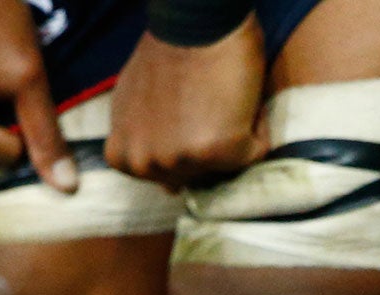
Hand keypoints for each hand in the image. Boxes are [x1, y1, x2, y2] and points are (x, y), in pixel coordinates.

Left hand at [105, 29, 264, 189]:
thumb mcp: (135, 106)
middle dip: (206, 147)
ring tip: (221, 100)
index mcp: (123, 154)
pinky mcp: (218, 152)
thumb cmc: (168, 51)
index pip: (166, 176)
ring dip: (233, 136)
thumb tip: (169, 188)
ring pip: (224, 166)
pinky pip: (254, 151)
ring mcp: (182, 160)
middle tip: (203, 105)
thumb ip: (145, 143)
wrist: (193, 21)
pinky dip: (256, 127)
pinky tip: (240, 98)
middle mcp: (147, 163)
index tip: (182, 115)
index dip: (182, 144)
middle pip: (196, 175)